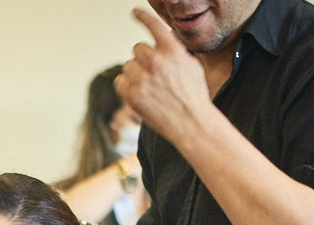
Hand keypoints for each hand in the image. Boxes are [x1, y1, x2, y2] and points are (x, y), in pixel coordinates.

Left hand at [114, 8, 213, 145]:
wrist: (191, 123)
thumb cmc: (193, 96)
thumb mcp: (192, 65)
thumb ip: (174, 52)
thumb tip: (159, 46)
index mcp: (172, 51)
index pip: (154, 26)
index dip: (143, 17)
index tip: (134, 12)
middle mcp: (156, 61)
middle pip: (137, 48)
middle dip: (143, 59)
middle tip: (154, 74)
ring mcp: (143, 78)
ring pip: (128, 65)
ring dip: (135, 73)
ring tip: (149, 87)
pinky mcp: (132, 94)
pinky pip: (119, 81)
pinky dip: (126, 86)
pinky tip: (139, 93)